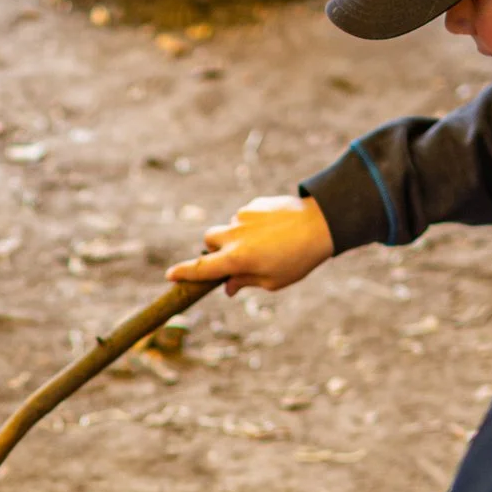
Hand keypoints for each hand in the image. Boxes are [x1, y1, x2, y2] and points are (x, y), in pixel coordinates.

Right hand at [167, 196, 335, 293]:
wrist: (321, 224)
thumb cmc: (298, 259)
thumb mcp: (272, 281)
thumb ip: (245, 282)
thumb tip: (228, 287)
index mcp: (237, 260)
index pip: (201, 268)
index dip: (183, 274)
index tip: (170, 276)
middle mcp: (234, 236)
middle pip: (208, 241)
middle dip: (214, 249)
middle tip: (234, 257)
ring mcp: (242, 217)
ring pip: (227, 227)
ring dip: (235, 236)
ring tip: (264, 243)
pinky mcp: (253, 204)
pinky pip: (244, 216)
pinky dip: (251, 224)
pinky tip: (274, 230)